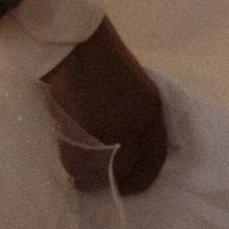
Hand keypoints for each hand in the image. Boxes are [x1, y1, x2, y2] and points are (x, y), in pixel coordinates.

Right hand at [41, 19, 167, 197]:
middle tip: (109, 187)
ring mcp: (109, 133)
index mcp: (152, 110)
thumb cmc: (101, 54)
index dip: (145, 175)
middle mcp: (136, 127)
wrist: (73, 42)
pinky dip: (77, 170)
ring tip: (86, 178)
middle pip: (132, 171)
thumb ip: (135, 113)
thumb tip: (125, 140)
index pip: (156, 157)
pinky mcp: (83, 136)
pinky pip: (81, 164)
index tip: (134, 182)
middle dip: (121, 183)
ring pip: (105, 172)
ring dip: (96, 179)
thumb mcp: (133, 83)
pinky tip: (72, 168)